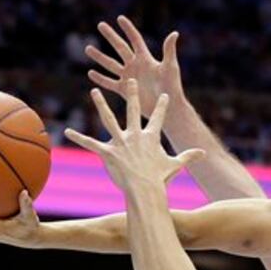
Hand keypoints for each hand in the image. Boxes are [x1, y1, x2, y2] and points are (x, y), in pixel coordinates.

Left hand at [64, 79, 203, 190]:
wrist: (145, 189)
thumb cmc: (160, 178)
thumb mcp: (176, 165)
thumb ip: (188, 157)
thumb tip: (204, 154)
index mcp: (151, 137)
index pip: (158, 118)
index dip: (162, 106)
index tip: (164, 95)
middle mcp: (135, 135)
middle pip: (132, 110)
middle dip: (131, 94)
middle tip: (130, 80)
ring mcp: (120, 142)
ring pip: (108, 119)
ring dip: (101, 104)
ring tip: (94, 91)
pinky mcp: (108, 152)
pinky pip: (91, 143)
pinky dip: (79, 138)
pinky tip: (66, 131)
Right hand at [85, 16, 182, 117]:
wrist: (168, 108)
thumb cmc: (172, 87)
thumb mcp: (170, 67)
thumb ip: (169, 51)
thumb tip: (174, 33)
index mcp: (146, 59)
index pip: (135, 39)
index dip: (128, 29)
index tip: (120, 18)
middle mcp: (136, 65)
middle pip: (120, 48)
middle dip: (111, 36)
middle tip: (100, 25)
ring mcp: (129, 77)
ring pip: (111, 64)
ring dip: (100, 57)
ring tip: (88, 48)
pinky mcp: (125, 90)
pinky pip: (110, 83)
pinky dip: (101, 79)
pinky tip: (90, 73)